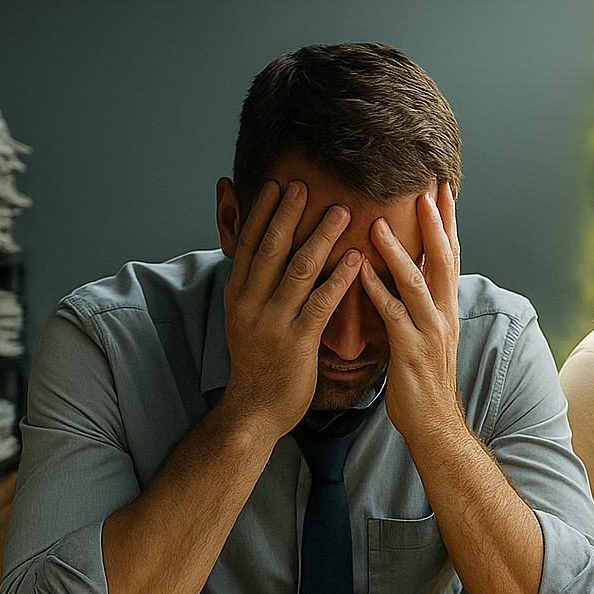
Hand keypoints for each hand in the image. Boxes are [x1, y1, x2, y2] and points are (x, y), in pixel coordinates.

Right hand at [220, 180, 358, 439]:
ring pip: (298, 271)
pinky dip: (339, 279)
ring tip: (341, 211)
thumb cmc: (259, 361)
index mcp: (237, 293)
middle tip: (306, 184)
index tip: (278, 185)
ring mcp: (272, 322)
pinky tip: (356, 260)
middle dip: (289, 214)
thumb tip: (261, 251)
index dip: (264, 212)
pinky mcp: (296, 342)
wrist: (255, 409)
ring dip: (321, 238)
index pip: (249, 243)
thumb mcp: (246, 317)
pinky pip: (320, 304)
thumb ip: (256, 284)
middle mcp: (250, 303)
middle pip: (271, 249)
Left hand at [360, 183, 463, 441]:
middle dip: (436, 223)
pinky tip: (359, 269)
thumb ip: (418, 305)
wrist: (435, 425)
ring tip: (379, 222)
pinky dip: (376, 289)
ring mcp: (430, 332)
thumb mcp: (426, 336)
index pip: (450, 256)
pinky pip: (393, 314)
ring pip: (417, 282)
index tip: (441, 191)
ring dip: (398, 251)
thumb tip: (407, 277)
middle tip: (426, 189)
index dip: (447, 223)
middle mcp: (444, 315)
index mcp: (447, 308)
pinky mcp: (411, 351)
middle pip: (444, 260)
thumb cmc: (423, 382)